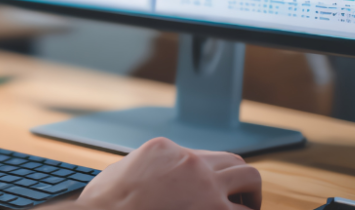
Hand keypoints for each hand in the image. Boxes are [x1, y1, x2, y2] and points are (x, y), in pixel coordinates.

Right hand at [75, 137, 261, 209]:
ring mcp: (206, 186)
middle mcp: (190, 162)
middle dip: (240, 181)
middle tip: (238, 200)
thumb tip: (151, 179)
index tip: (205, 193)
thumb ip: (145, 171)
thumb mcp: (121, 173)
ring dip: (250, 198)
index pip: (202, 156)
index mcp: (165, 149)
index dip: (207, 177)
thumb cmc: (104, 204)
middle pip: (233, 161)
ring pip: (250, 179)